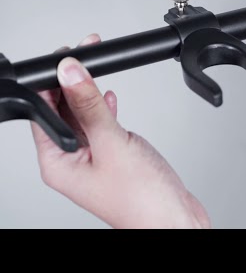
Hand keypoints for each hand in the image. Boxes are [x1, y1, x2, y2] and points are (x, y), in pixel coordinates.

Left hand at [31, 34, 210, 228]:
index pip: (44, 112)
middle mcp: (72, 161)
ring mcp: (94, 158)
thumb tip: (70, 72)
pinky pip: (103, 125)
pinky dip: (107, 108)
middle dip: (72, 80)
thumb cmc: (142, 199)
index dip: (52, 80)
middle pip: (63, 110)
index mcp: (58, 163)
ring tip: (98, 65)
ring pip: (84, 115)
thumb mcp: (112, 144)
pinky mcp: (115, 156)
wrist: (175, 220)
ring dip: (90, 92)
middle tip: (86, 52)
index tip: (66, 55)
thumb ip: (91, 105)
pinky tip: (112, 97)